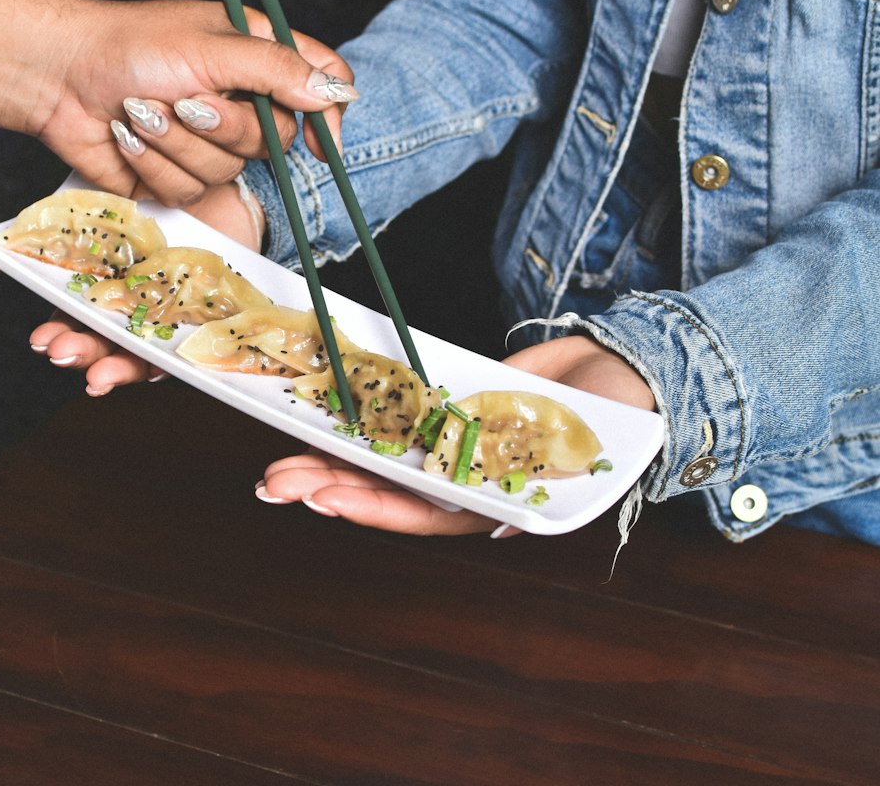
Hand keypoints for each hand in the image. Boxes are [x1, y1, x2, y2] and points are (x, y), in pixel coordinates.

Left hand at [0, 0, 353, 207]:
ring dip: (179, 144)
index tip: (323, 142)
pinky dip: (155, 163)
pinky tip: (128, 135)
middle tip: (186, 102)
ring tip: (142, 112)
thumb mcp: (211, 49)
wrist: (57, 77)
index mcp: (258, 57)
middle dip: (226, 128)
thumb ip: (278, 71)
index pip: (323, 82)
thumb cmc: (130, 46)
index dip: (331, 114)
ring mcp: (211, 141)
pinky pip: (190, 188)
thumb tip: (337, 94)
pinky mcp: (179, 172)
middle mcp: (242, 101)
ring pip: (229, 170)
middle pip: (278, 140)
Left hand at [255, 334, 656, 534]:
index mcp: (491, 500)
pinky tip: (323, 413)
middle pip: (387, 487)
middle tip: (274, 480)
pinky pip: (400, 408)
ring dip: (332, 454)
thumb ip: (545, 487)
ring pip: (382, 451)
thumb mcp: (587, 456)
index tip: (325, 498)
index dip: (373, 508)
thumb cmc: (620, 418)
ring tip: (280, 457)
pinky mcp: (450, 402)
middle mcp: (463, 475)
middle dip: (329, 484)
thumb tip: (504, 532)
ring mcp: (453, 438)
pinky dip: (364, 411)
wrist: (625, 368)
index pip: (423, 513)